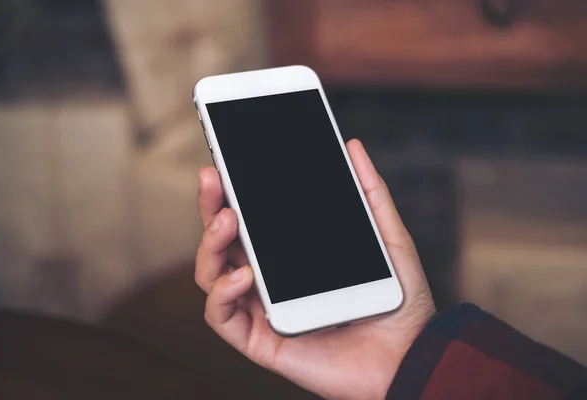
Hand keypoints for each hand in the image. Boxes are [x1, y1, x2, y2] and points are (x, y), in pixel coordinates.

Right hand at [195, 139, 434, 399]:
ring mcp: (261, 309)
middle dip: (210, 207)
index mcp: (290, 255)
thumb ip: (369, 193)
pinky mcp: (259, 340)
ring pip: (210, 274)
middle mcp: (269, 279)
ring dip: (210, 244)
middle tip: (212, 177)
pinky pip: (221, 316)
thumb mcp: (387, 236)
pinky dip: (222, 292)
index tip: (224, 162)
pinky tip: (243, 274)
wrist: (412, 355)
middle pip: (222, 242)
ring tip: (228, 220)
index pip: (249, 220)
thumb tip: (351, 146)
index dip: (230, 193)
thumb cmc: (399, 300)